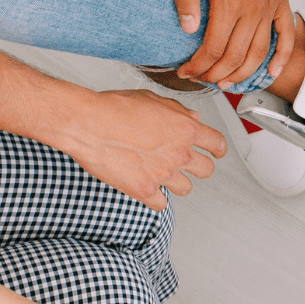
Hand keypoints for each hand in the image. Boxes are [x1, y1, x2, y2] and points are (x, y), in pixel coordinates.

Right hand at [55, 88, 226, 210]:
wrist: (87, 124)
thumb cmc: (112, 108)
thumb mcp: (150, 99)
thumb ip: (176, 110)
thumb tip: (192, 117)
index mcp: (185, 129)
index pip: (217, 144)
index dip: (217, 150)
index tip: (215, 153)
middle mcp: (179, 153)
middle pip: (206, 170)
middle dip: (198, 167)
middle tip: (186, 165)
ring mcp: (163, 174)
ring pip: (186, 188)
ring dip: (176, 183)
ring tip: (161, 174)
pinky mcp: (145, 191)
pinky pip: (161, 204)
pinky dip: (154, 198)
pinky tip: (146, 188)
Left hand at [174, 0, 295, 87]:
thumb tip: (188, 30)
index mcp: (229, 1)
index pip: (213, 48)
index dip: (198, 66)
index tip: (186, 71)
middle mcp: (252, 8)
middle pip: (235, 57)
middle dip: (215, 74)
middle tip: (201, 79)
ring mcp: (269, 6)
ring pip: (259, 53)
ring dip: (242, 74)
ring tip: (226, 82)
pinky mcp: (280, 0)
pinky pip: (286, 35)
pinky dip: (281, 57)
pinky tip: (272, 72)